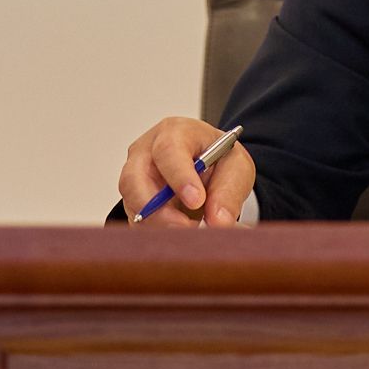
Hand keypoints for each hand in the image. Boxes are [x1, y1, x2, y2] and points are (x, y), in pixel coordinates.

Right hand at [119, 117, 255, 226]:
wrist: (208, 167)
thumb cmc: (217, 159)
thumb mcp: (235, 168)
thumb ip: (229, 191)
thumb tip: (218, 220)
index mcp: (175, 132)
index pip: (168, 150)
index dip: (180, 177)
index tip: (197, 201)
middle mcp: (146, 151)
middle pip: (134, 179)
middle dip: (159, 209)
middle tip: (187, 227)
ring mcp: (134, 176)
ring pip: (132, 204)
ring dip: (159, 224)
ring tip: (189, 233)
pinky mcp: (132, 200)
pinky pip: (136, 221)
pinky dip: (156, 232)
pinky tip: (178, 236)